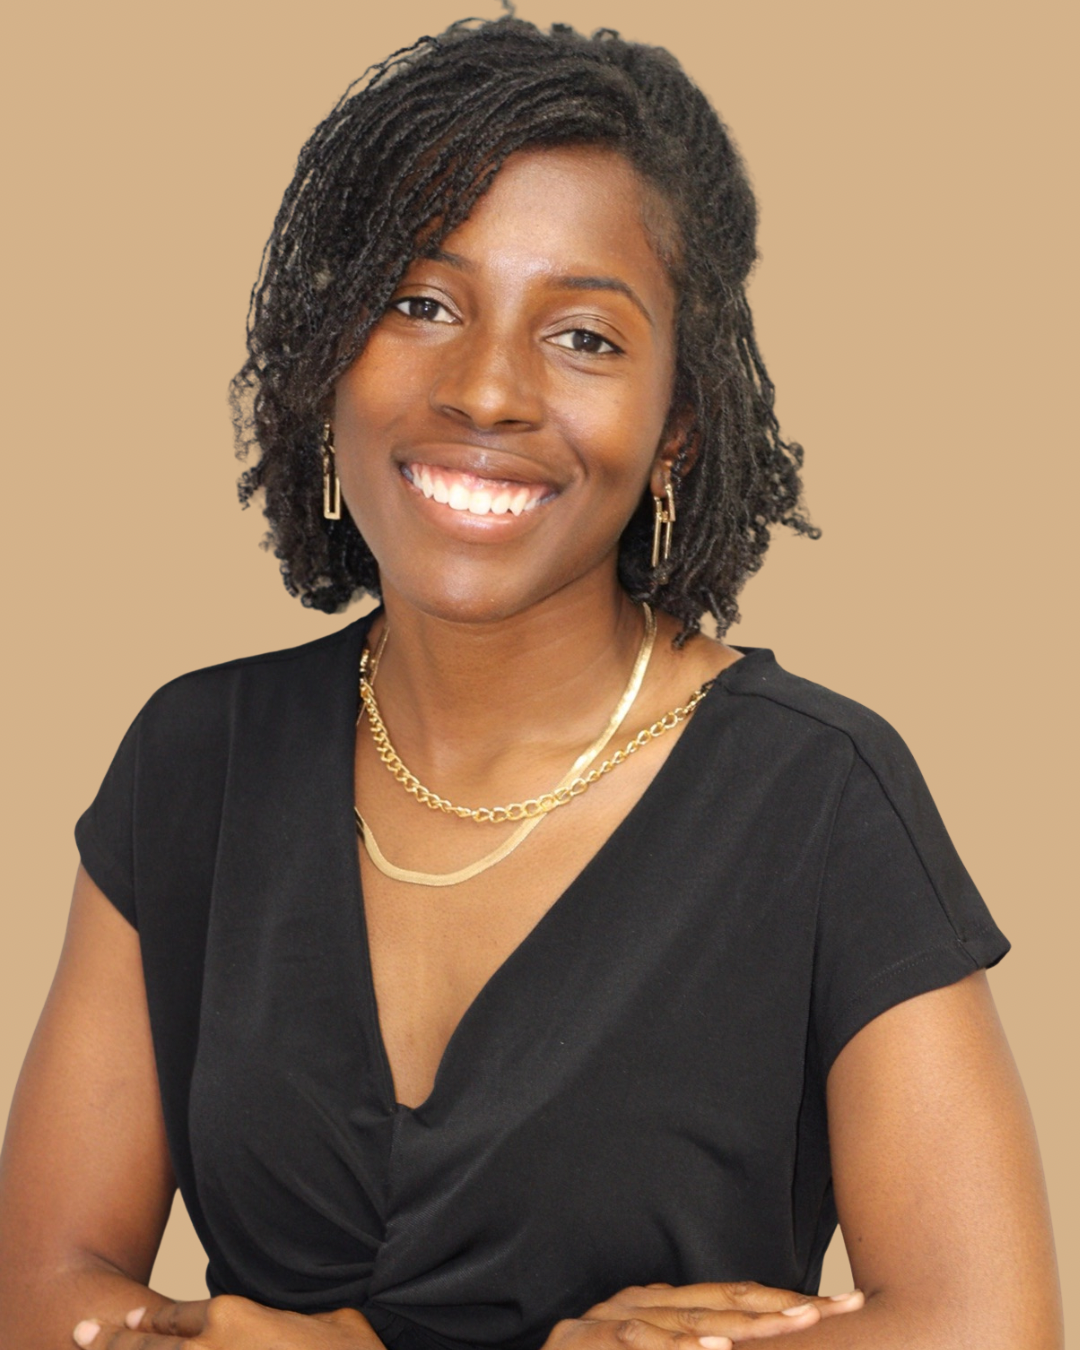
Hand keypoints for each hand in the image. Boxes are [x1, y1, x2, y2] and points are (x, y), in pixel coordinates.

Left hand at [72, 1295, 384, 1348]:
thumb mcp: (331, 1320)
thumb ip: (299, 1316)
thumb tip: (298, 1321)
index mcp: (234, 1316)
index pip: (177, 1315)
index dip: (148, 1319)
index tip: (127, 1319)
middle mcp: (208, 1348)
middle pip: (147, 1344)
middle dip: (112, 1341)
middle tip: (81, 1334)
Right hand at [544, 1281, 865, 1349]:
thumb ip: (697, 1344)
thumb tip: (738, 1344)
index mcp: (663, 1306)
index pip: (737, 1298)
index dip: (790, 1301)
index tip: (844, 1310)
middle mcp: (643, 1303)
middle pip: (725, 1303)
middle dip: (784, 1308)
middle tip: (836, 1314)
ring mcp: (615, 1320)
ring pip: (689, 1320)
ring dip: (745, 1326)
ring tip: (794, 1326)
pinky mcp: (589, 1343)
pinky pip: (638, 1343)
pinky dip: (677, 1348)